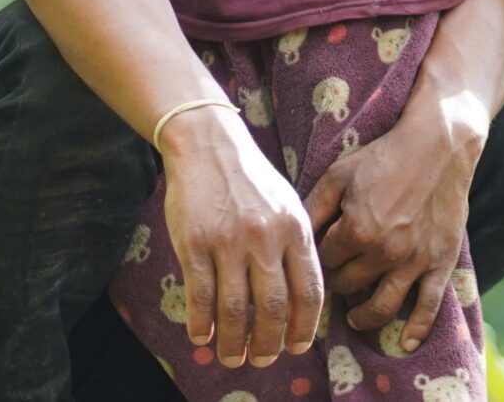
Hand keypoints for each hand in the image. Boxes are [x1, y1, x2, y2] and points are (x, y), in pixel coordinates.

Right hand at [158, 107, 324, 368]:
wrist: (208, 143)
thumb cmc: (251, 179)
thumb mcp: (287, 204)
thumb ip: (297, 247)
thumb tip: (304, 301)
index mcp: (295, 228)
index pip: (309, 290)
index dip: (305, 326)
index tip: (298, 346)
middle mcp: (265, 236)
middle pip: (273, 307)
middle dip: (269, 343)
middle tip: (262, 359)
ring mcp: (228, 240)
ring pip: (235, 308)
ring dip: (234, 343)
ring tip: (232, 358)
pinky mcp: (195, 242)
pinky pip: (200, 295)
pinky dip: (202, 323)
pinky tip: (203, 337)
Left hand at [302, 102, 480, 349]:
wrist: (438, 146)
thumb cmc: (384, 156)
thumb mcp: (340, 174)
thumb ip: (313, 206)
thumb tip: (291, 235)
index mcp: (357, 230)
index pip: (327, 262)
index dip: (322, 259)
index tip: (320, 257)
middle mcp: (385, 252)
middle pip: (349, 285)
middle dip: (339, 283)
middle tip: (335, 280)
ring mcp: (414, 262)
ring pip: (382, 306)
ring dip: (363, 316)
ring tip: (354, 318)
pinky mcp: (440, 263)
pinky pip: (428, 307)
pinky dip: (416, 330)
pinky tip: (404, 344)